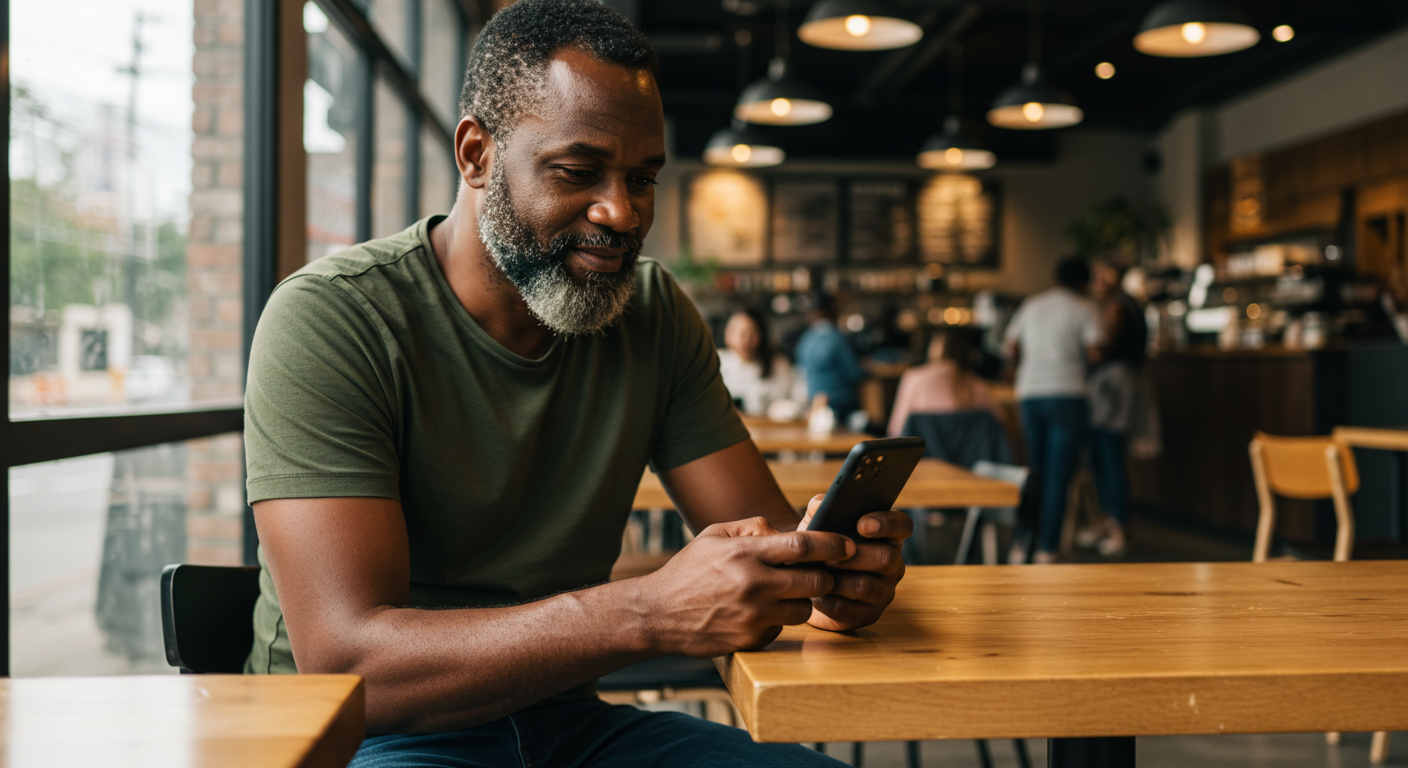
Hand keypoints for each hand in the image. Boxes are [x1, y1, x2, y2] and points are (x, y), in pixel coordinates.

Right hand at [635, 516, 855, 657]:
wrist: (657, 615)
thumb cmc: (688, 572)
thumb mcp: (714, 536)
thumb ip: (752, 528)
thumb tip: (784, 529)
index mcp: (745, 553)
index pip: (803, 545)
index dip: (832, 544)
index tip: (847, 544)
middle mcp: (753, 585)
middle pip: (815, 580)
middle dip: (826, 575)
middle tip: (823, 571)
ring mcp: (753, 615)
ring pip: (805, 609)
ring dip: (803, 600)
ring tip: (784, 592)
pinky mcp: (751, 640)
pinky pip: (783, 627)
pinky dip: (779, 618)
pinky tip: (760, 611)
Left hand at [797, 495, 911, 630]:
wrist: (805, 581)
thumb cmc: (819, 548)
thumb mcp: (817, 524)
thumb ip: (819, 508)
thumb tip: (820, 503)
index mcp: (887, 536)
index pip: (902, 525)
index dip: (887, 523)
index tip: (862, 524)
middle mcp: (892, 564)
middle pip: (886, 558)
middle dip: (855, 556)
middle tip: (828, 556)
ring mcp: (883, 592)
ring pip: (866, 587)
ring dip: (838, 580)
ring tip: (817, 574)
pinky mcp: (867, 616)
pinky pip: (850, 611)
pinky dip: (828, 602)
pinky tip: (814, 595)